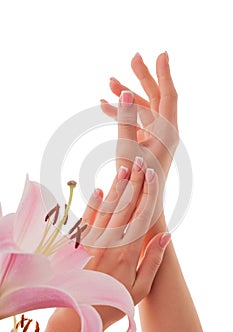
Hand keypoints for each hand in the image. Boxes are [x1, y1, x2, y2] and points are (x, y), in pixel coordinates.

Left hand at [37, 164, 169, 331]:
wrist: (80, 310)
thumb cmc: (116, 299)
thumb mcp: (141, 286)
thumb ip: (153, 259)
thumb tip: (166, 235)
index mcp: (128, 252)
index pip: (141, 216)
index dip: (148, 194)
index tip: (153, 176)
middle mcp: (111, 242)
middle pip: (126, 207)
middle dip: (134, 183)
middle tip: (140, 162)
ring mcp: (93, 241)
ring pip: (108, 209)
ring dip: (117, 188)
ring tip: (124, 169)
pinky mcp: (79, 243)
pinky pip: (87, 219)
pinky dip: (94, 203)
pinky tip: (99, 190)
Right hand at [101, 52, 178, 240]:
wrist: (140, 207)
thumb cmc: (135, 183)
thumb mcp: (128, 148)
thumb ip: (126, 119)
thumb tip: (125, 92)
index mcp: (168, 131)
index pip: (169, 94)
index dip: (163, 73)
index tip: (160, 53)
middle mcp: (165, 132)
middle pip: (156, 97)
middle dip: (143, 77)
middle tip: (133, 57)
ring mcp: (155, 138)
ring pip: (143, 109)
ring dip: (127, 96)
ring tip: (110, 82)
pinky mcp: (145, 143)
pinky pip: (135, 122)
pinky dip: (122, 113)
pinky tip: (105, 106)